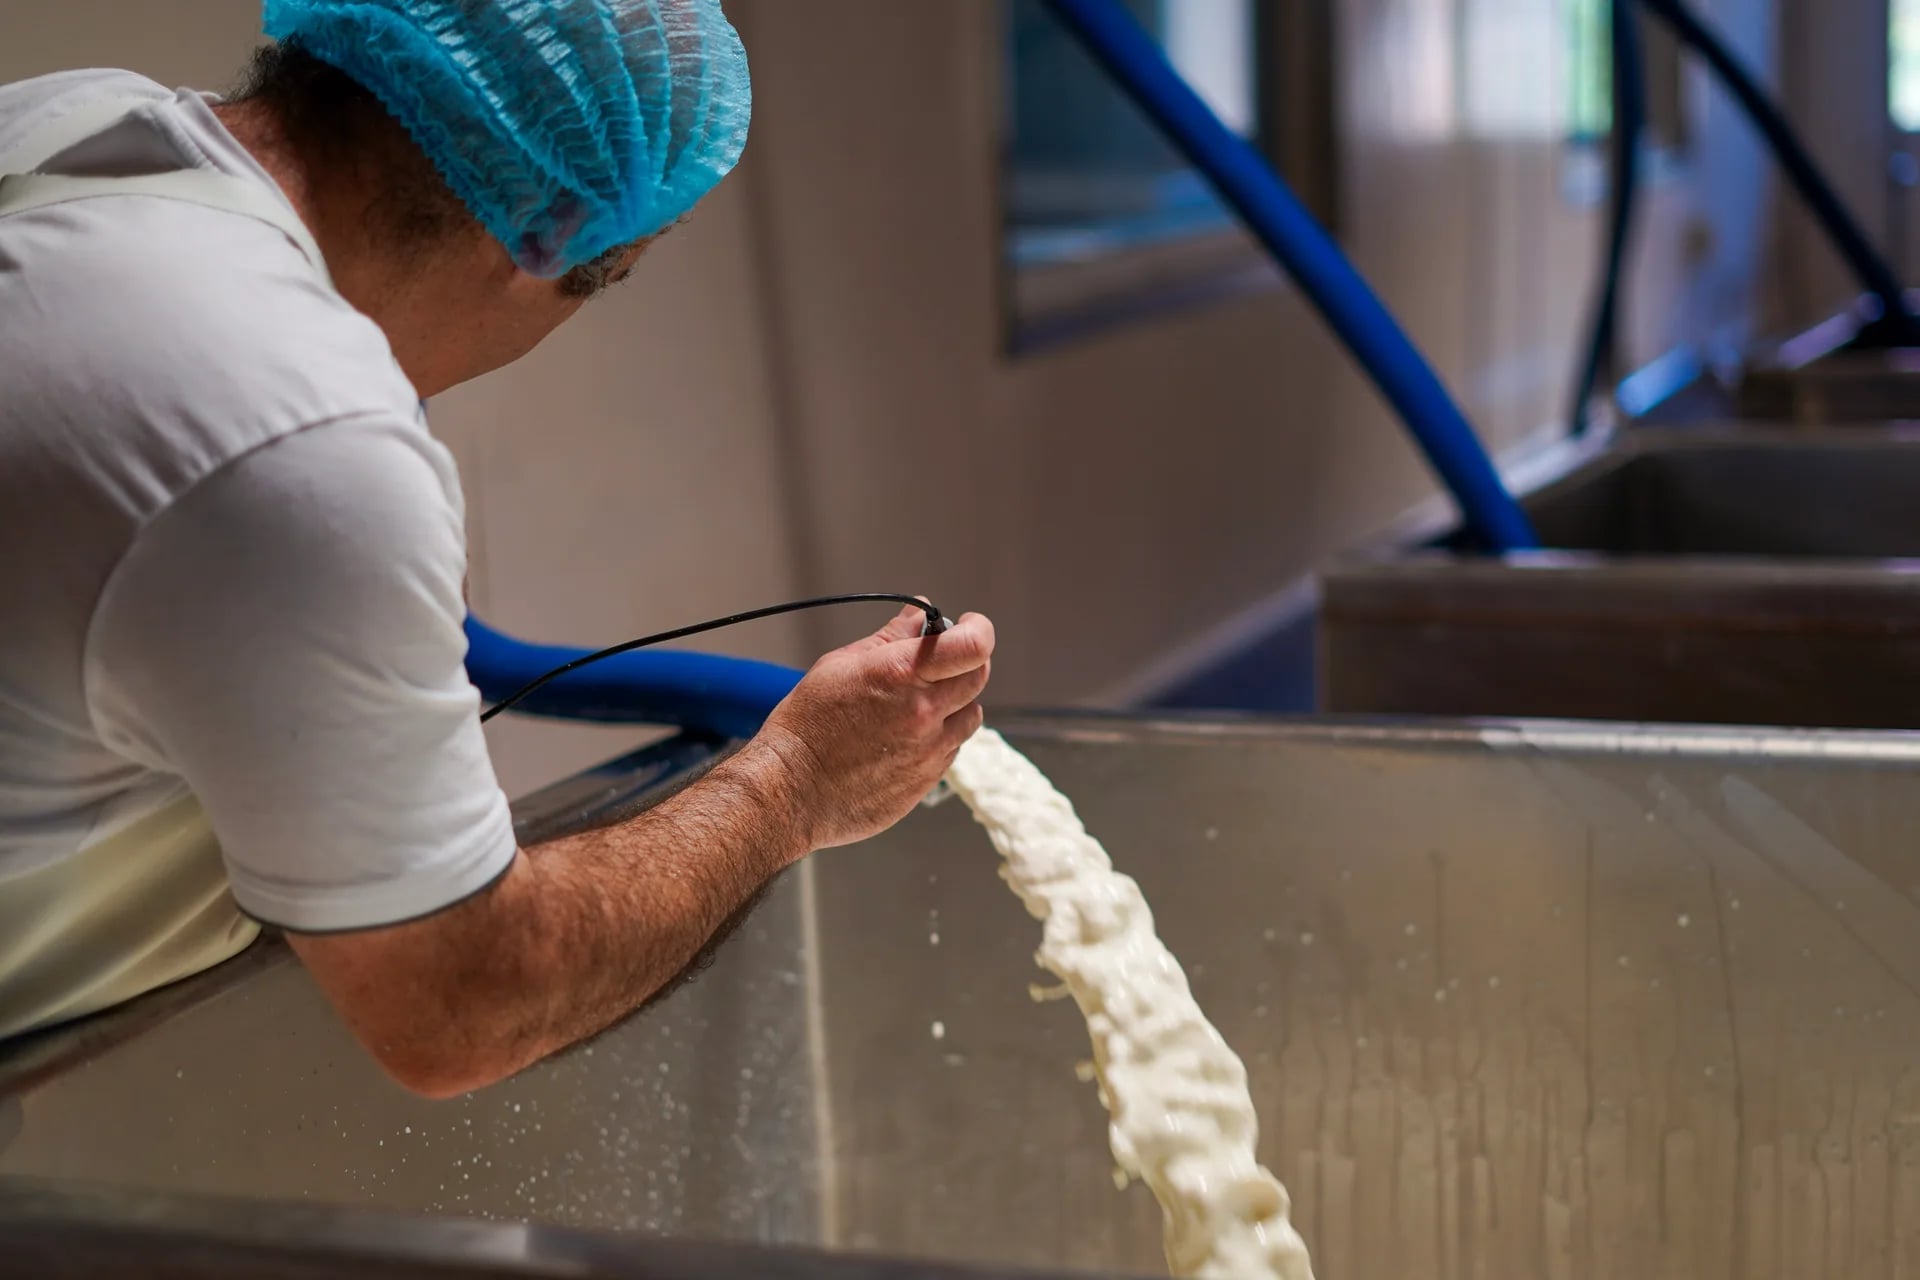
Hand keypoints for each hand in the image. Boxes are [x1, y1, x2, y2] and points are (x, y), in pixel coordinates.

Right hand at [748, 605, 993, 851]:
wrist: (790, 792)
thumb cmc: (806, 726)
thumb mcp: (841, 665)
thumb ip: (889, 638)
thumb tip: (918, 615)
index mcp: (902, 675)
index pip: (973, 646)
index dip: (978, 630)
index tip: (968, 626)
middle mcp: (924, 713)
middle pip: (979, 677)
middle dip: (967, 661)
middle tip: (945, 660)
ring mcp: (929, 751)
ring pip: (971, 716)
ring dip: (956, 702)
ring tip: (921, 702)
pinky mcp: (926, 781)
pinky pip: (951, 749)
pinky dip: (940, 736)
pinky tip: (906, 735)